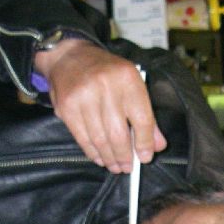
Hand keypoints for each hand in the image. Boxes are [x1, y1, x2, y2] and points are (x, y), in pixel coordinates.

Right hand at [34, 39, 166, 172]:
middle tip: (127, 167)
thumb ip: (146, 116)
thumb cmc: (105, 72)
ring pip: (100, 139)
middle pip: (118, 134)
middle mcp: (105, 86)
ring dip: (109, 158)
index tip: (145, 157)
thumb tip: (156, 146)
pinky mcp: (67, 108)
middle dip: (125, 156)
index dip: (145, 143)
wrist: (68, 56)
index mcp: (127, 78)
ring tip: (114, 165)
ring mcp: (83, 97)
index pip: (142, 118)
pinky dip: (93, 152)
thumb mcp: (131, 84)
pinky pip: (83, 138)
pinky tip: (99, 157)